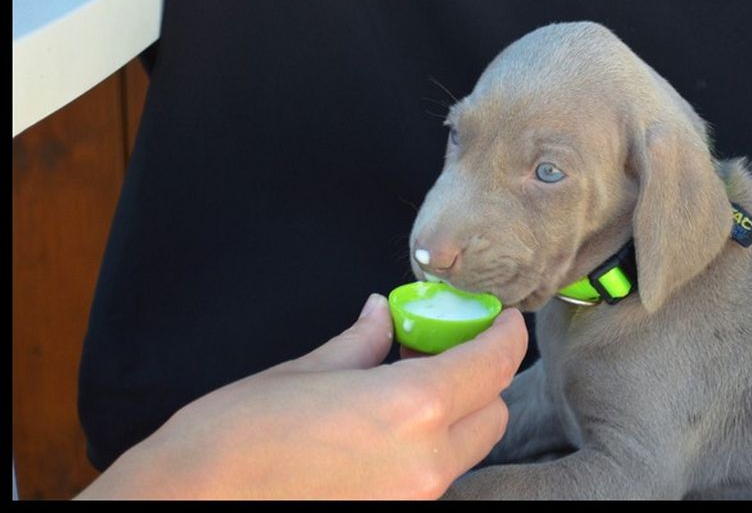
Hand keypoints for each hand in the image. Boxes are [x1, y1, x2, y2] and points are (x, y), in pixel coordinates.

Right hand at [76, 294, 527, 499]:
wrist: (190, 505)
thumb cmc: (235, 435)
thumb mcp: (305, 373)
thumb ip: (361, 343)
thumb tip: (382, 314)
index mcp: (411, 408)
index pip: (494, 364)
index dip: (505, 334)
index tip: (501, 318)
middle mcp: (426, 462)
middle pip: (492, 412)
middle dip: (481, 377)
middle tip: (444, 350)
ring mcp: (413, 500)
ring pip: (467, 450)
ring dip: (455, 416)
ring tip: (406, 389)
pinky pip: (434, 478)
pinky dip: (428, 449)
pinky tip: (385, 432)